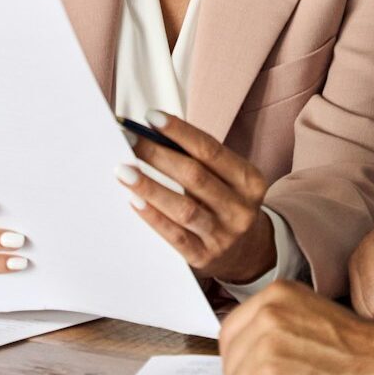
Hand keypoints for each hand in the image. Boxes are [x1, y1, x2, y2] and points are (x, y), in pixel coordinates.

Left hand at [117, 111, 276, 285]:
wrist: (246, 252)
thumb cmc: (226, 202)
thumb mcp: (227, 179)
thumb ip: (198, 158)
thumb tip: (153, 133)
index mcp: (249, 180)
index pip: (210, 150)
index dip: (180, 132)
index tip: (151, 117)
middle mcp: (241, 208)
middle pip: (194, 176)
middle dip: (158, 155)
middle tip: (128, 141)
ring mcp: (223, 235)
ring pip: (183, 208)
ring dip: (151, 187)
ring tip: (124, 171)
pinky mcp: (204, 257)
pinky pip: (174, 236)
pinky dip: (153, 217)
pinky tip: (134, 201)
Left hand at [220, 281, 373, 374]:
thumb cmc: (358, 349)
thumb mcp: (310, 315)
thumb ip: (275, 323)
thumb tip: (242, 350)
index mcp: (276, 294)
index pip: (230, 333)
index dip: (244, 359)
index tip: (266, 369)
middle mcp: (267, 314)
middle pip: (230, 363)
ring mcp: (268, 347)